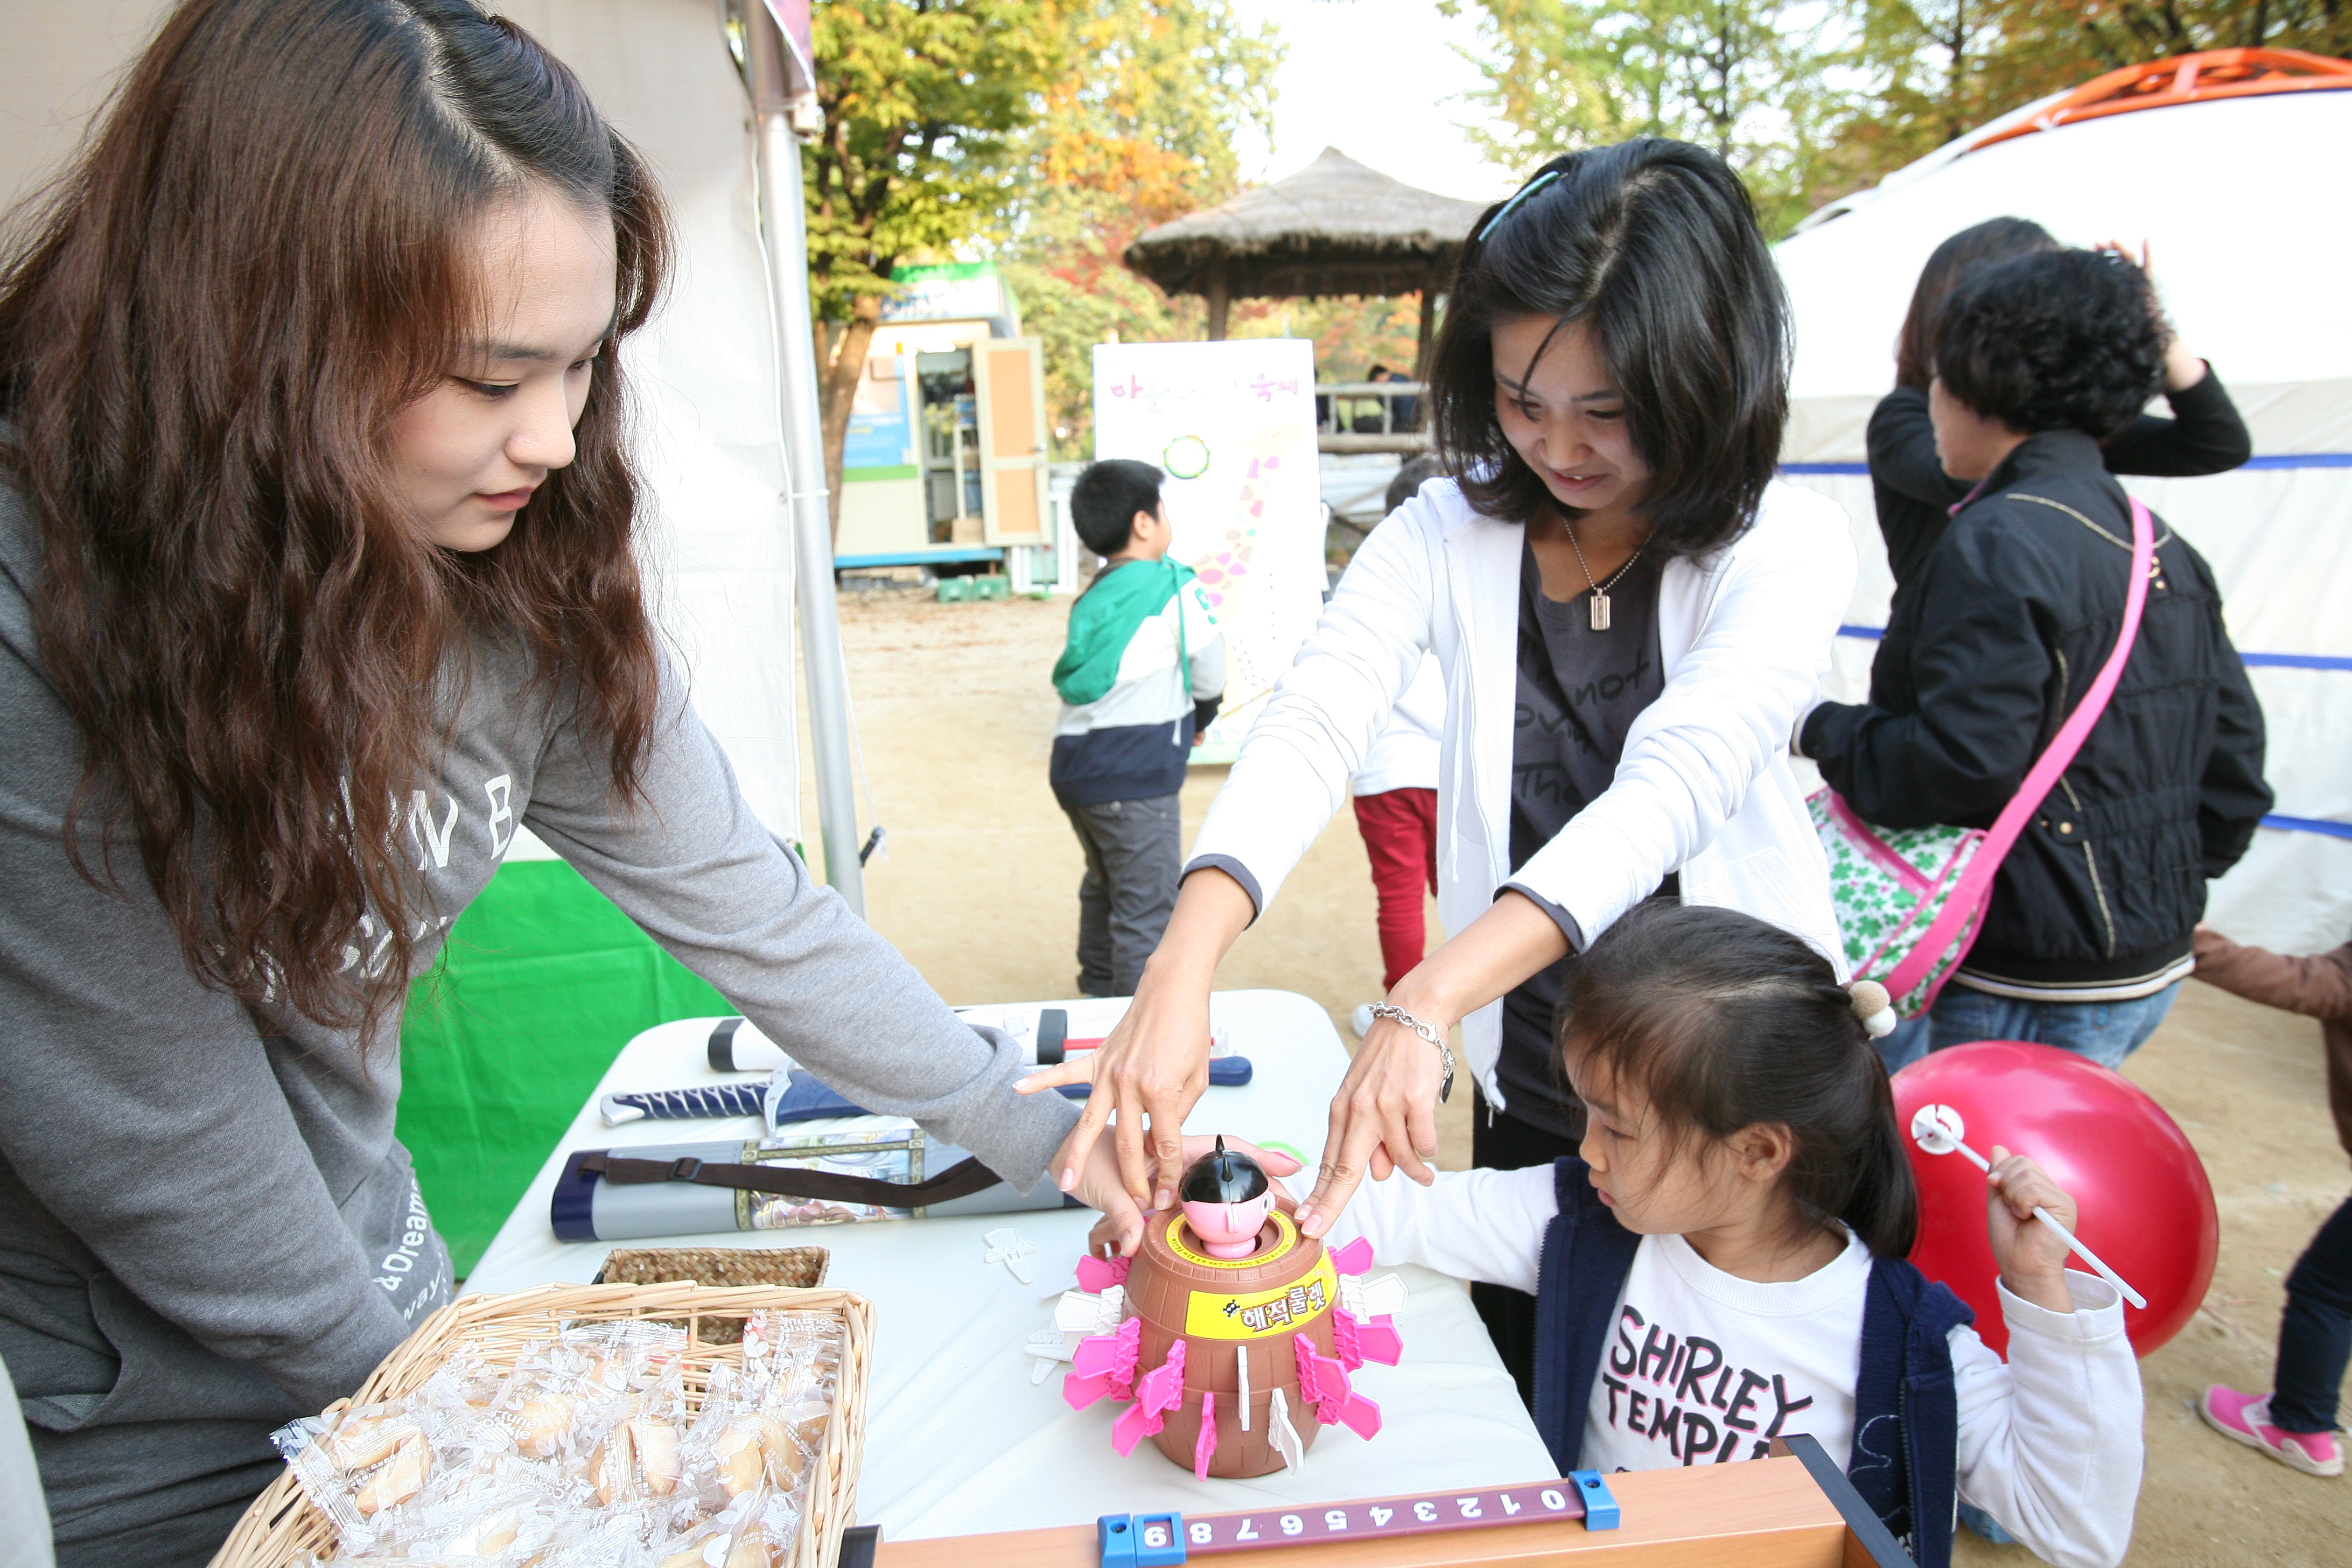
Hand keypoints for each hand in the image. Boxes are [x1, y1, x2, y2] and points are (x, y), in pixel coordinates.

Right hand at [1018, 978, 1211, 1209]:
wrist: (1173, 991)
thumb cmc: (1187, 1028)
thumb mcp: (1197, 1078)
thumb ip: (1179, 1112)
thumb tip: (1160, 1137)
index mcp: (1160, 1090)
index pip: (1164, 1143)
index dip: (1167, 1172)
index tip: (1166, 1192)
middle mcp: (1130, 1084)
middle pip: (1126, 1144)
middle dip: (1131, 1178)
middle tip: (1133, 1201)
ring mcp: (1109, 1072)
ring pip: (1089, 1123)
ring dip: (1077, 1155)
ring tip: (1066, 1183)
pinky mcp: (1097, 1058)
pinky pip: (1064, 1073)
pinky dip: (1040, 1081)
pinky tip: (1019, 1090)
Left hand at [1081, 1134, 1301, 1256]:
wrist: (1064, 1154)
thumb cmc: (1084, 1159)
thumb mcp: (1103, 1187)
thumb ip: (1121, 1216)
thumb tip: (1132, 1242)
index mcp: (1170, 1148)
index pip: (1225, 1148)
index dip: (1260, 1157)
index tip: (1290, 1166)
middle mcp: (1177, 1161)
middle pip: (1231, 1169)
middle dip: (1264, 1182)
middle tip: (1293, 1203)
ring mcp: (1173, 1177)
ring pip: (1218, 1186)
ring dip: (1247, 1197)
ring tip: (1276, 1215)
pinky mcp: (1164, 1193)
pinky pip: (1198, 1202)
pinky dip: (1218, 1212)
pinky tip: (1235, 1226)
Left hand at [1293, 1008, 1444, 1238]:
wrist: (1412, 1018)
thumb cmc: (1389, 1059)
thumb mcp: (1367, 1096)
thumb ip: (1369, 1137)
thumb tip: (1379, 1175)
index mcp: (1343, 1110)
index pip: (1330, 1163)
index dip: (1318, 1196)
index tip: (1305, 1221)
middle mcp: (1358, 1109)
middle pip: (1345, 1168)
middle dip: (1329, 1203)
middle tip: (1316, 1229)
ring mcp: (1386, 1105)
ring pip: (1399, 1159)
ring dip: (1414, 1172)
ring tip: (1425, 1175)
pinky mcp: (1414, 1100)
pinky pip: (1424, 1143)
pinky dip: (1429, 1148)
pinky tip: (1429, 1136)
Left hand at [1985, 1145, 2076, 1312]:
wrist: (2020, 1266)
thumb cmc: (2010, 1242)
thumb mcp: (1998, 1202)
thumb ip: (1999, 1176)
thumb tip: (1998, 1149)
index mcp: (2037, 1189)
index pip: (2019, 1161)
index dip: (2002, 1170)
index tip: (1994, 1184)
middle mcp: (2051, 1191)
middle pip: (2022, 1162)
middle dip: (2006, 1184)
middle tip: (2011, 1208)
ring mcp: (2059, 1198)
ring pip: (2026, 1175)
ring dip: (2013, 1197)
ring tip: (2021, 1216)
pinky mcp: (2065, 1206)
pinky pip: (2033, 1190)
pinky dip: (2022, 1204)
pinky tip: (2028, 1218)